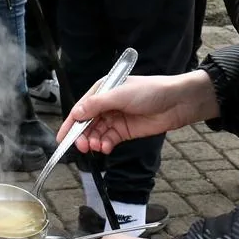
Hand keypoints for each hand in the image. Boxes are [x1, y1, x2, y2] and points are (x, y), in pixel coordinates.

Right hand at [57, 70, 219, 154]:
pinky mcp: (125, 131)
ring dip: (94, 141)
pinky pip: (109, 140)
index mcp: (103, 91)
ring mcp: (116, 118)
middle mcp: (107, 105)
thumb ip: (97, 105)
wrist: (177, 102)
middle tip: (81, 146)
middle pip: (87, 124)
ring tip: (97, 146)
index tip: (62, 139)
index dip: (70, 124)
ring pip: (97, 133)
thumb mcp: (120, 94)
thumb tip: (77, 113)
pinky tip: (106, 148)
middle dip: (82, 136)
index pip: (81, 109)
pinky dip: (105, 145)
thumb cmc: (150, 91)